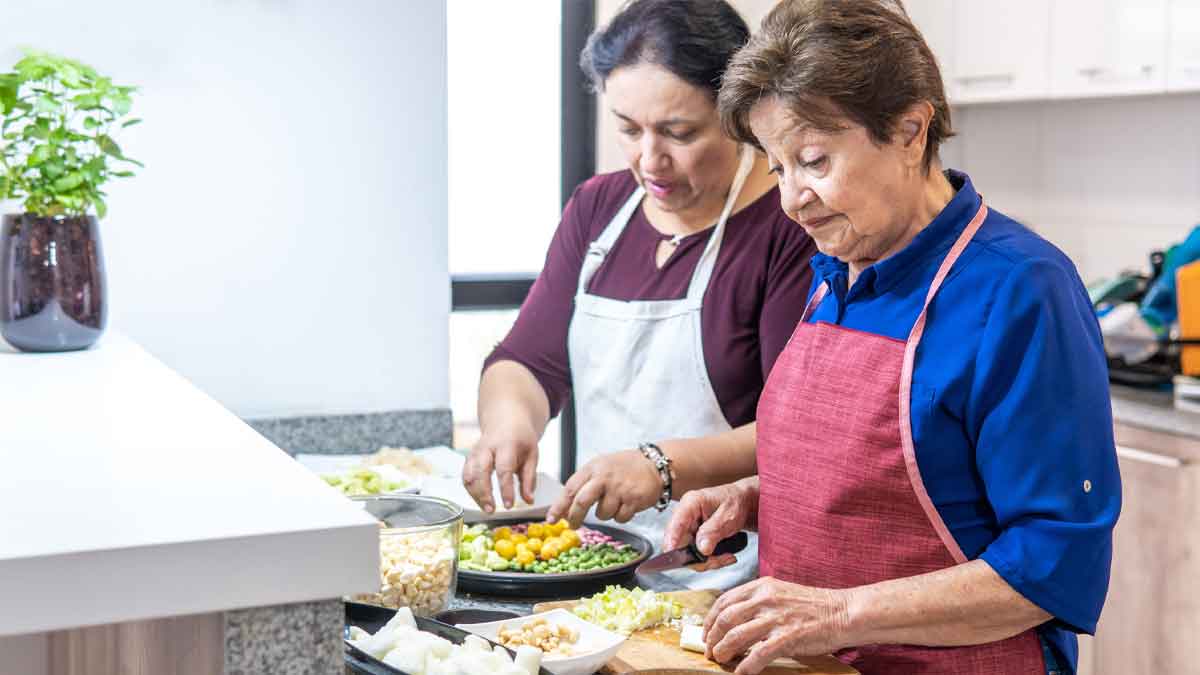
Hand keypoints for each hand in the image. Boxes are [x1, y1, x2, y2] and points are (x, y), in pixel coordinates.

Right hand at [461, 425, 538, 512]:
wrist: (506, 419)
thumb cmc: (520, 439)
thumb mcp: (532, 455)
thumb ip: (529, 479)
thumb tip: (529, 500)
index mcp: (506, 445)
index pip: (504, 469)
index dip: (505, 489)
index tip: (509, 505)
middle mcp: (487, 447)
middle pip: (481, 471)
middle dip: (484, 493)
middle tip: (491, 510)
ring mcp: (475, 452)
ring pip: (469, 474)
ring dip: (475, 494)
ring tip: (486, 509)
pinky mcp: (469, 458)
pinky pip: (465, 476)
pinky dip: (470, 490)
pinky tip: (479, 500)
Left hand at [546, 449, 660, 527]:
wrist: (654, 464)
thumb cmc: (623, 468)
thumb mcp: (600, 468)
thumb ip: (583, 484)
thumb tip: (565, 507)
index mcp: (593, 468)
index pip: (570, 488)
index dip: (559, 506)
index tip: (552, 519)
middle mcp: (604, 477)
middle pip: (581, 502)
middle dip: (575, 517)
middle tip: (573, 525)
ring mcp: (619, 488)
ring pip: (602, 514)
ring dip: (605, 514)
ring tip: (614, 502)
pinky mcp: (633, 499)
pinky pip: (619, 518)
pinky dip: (620, 516)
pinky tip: (626, 504)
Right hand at [663, 477, 757, 568]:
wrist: (742, 503)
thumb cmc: (735, 502)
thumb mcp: (729, 514)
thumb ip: (714, 530)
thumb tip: (701, 549)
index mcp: (691, 503)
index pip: (676, 523)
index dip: (672, 539)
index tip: (672, 552)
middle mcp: (685, 517)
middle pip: (680, 545)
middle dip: (699, 558)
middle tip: (720, 560)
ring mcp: (688, 529)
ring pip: (688, 555)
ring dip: (708, 561)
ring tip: (727, 557)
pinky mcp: (693, 539)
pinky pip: (696, 556)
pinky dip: (711, 560)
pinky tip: (725, 556)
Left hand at [703, 577, 850, 674]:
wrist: (843, 612)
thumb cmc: (813, 606)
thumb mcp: (780, 592)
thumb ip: (758, 601)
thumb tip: (735, 619)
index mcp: (761, 586)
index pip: (724, 601)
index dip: (710, 619)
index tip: (706, 632)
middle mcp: (764, 599)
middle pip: (724, 619)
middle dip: (711, 637)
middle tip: (709, 650)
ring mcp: (775, 618)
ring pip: (735, 636)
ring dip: (722, 651)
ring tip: (719, 660)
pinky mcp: (787, 637)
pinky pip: (757, 655)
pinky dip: (744, 667)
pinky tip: (740, 673)